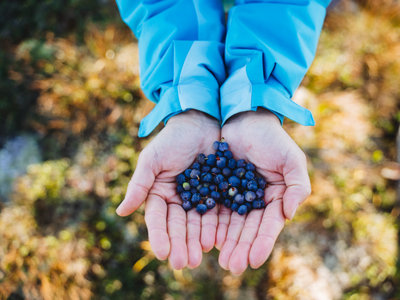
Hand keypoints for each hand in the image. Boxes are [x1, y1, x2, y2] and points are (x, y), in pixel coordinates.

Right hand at [116, 110, 219, 268]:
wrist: (202, 121)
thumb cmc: (173, 138)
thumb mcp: (153, 159)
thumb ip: (139, 185)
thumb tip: (121, 212)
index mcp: (159, 194)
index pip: (157, 219)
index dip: (159, 236)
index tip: (163, 253)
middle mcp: (178, 201)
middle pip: (178, 227)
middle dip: (180, 245)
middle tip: (183, 263)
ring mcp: (199, 199)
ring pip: (197, 225)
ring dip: (197, 242)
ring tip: (200, 256)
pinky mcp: (218, 195)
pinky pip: (217, 214)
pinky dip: (216, 227)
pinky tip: (217, 240)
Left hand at [215, 108, 310, 274]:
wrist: (243, 117)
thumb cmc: (270, 137)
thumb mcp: (291, 159)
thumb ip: (298, 185)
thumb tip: (289, 214)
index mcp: (274, 198)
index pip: (269, 225)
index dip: (262, 242)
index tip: (254, 259)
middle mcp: (255, 202)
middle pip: (248, 230)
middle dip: (241, 248)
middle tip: (233, 267)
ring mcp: (235, 197)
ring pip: (230, 225)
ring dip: (226, 243)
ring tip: (220, 260)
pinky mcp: (217, 190)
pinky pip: (213, 210)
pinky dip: (211, 225)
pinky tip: (206, 239)